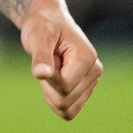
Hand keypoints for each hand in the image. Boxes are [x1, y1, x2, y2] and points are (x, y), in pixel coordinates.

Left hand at [19, 0, 102, 119]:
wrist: (48, 22)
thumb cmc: (43, 26)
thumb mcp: (38, 37)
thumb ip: (40, 57)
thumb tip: (41, 74)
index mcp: (87, 58)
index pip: (64, 87)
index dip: (47, 78)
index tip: (43, 58)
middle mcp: (94, 72)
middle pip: (65, 101)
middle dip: (48, 87)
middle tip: (46, 63)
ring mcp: (91, 83)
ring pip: (67, 110)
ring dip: (50, 94)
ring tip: (51, 70)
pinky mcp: (85, 90)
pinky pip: (68, 111)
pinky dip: (55, 100)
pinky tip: (52, 81)